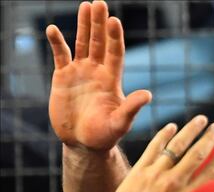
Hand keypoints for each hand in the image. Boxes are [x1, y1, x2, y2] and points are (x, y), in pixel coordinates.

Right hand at [46, 1, 150, 150]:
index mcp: (112, 80)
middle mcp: (97, 72)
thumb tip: (148, 94)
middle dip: (99, 24)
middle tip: (99, 3)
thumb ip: (131, 108)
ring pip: (82, 43)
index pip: (115, 53)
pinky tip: (53, 29)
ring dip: (83, 25)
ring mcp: (80, 72)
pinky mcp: (63, 77)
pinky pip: (60, 55)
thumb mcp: (120, 123)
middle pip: (99, 42)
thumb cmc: (104, 135)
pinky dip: (57, 42)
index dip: (114, 37)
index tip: (115, 20)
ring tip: (86, 5)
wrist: (83, 143)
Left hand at [91, 115, 213, 191]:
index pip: (212, 172)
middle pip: (197, 154)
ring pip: (177, 146)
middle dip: (210, 137)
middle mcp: (174, 184)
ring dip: (191, 130)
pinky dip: (164, 135)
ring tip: (201, 119)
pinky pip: (154, 148)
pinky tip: (172, 126)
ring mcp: (155, 175)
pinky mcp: (139, 171)